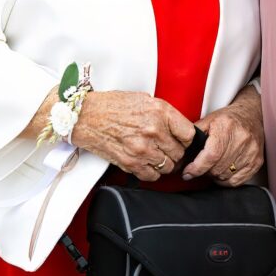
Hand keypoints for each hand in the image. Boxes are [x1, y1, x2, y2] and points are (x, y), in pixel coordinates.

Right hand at [72, 91, 195, 180]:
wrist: (86, 116)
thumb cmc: (112, 105)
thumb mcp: (144, 99)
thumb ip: (164, 114)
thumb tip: (178, 128)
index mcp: (160, 112)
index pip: (189, 134)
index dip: (186, 138)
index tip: (182, 139)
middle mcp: (154, 131)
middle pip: (180, 152)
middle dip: (175, 151)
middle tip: (167, 148)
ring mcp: (143, 149)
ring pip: (168, 166)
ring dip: (164, 163)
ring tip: (155, 154)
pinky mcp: (131, 163)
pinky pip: (152, 176)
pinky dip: (151, 172)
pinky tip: (145, 162)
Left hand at [182, 84, 263, 186]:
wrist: (251, 114)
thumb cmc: (227, 119)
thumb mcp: (208, 120)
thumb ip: (194, 135)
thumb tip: (180, 152)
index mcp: (226, 127)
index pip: (211, 155)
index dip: (197, 168)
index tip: (187, 173)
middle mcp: (242, 139)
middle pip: (217, 168)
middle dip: (204, 171)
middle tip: (201, 165)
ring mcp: (252, 151)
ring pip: (226, 176)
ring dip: (215, 175)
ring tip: (213, 165)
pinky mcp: (257, 161)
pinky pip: (237, 181)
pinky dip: (226, 180)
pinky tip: (223, 171)